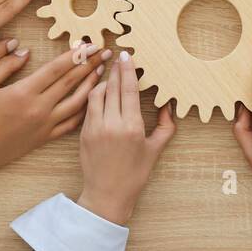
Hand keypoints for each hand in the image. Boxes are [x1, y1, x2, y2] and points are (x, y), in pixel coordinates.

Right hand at [0, 44, 110, 219]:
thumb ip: (4, 64)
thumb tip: (24, 50)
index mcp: (24, 92)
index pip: (57, 68)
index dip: (76, 54)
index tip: (89, 44)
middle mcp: (39, 108)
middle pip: (71, 82)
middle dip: (91, 64)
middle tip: (105, 52)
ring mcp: (45, 124)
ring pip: (77, 102)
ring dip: (92, 85)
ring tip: (102, 72)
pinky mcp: (45, 138)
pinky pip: (72, 123)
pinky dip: (84, 110)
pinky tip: (92, 100)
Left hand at [76, 52, 176, 224]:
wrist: (106, 195)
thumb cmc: (134, 175)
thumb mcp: (154, 150)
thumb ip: (165, 126)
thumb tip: (168, 107)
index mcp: (132, 127)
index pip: (130, 90)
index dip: (129, 70)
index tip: (128, 55)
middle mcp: (112, 124)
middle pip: (113, 87)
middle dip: (116, 69)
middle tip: (119, 55)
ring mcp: (95, 128)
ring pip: (97, 94)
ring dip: (104, 81)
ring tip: (111, 74)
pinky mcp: (83, 132)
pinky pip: (88, 106)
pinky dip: (95, 95)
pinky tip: (100, 91)